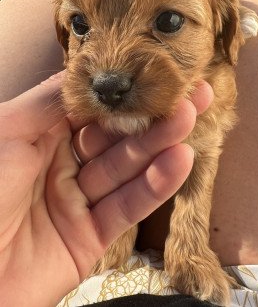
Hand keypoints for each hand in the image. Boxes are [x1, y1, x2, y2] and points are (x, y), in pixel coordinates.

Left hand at [0, 72, 212, 306]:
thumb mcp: (8, 131)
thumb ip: (51, 101)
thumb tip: (86, 70)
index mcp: (41, 137)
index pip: (94, 111)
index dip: (126, 94)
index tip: (159, 75)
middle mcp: (63, 165)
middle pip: (116, 138)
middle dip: (152, 117)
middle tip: (191, 95)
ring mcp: (79, 201)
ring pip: (127, 169)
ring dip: (160, 146)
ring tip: (190, 120)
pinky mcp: (92, 237)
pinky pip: (127, 207)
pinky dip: (156, 186)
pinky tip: (180, 161)